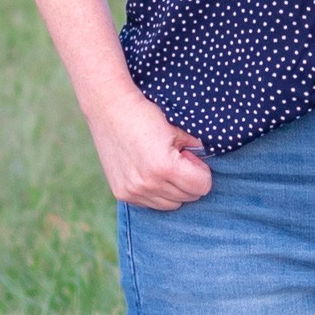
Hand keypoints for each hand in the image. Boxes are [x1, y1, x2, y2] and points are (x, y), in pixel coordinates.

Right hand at [89, 88, 212, 209]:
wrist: (110, 110)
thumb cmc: (146, 115)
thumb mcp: (178, 129)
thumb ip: (196, 149)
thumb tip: (204, 164)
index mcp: (165, 167)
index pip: (202, 186)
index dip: (202, 171)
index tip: (191, 158)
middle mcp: (148, 184)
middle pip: (188, 197)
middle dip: (188, 180)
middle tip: (177, 160)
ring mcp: (133, 191)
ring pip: (170, 204)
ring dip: (173, 189)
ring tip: (163, 167)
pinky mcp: (122, 194)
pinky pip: (151, 203)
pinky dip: (156, 192)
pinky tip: (149, 172)